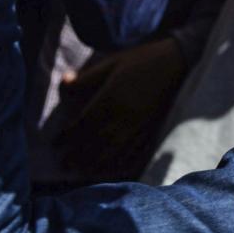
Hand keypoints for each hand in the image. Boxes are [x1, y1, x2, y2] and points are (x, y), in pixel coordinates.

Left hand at [50, 35, 189, 180]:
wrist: (177, 62)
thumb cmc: (142, 60)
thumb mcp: (111, 62)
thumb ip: (86, 77)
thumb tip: (63, 83)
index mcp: (110, 99)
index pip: (83, 124)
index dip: (68, 136)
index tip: (55, 144)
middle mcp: (122, 116)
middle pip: (95, 141)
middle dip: (77, 154)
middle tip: (63, 164)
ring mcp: (137, 124)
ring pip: (112, 150)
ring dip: (94, 162)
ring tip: (81, 172)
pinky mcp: (150, 127)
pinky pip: (132, 150)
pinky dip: (118, 161)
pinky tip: (110, 168)